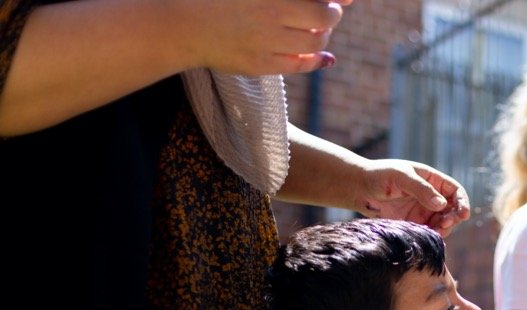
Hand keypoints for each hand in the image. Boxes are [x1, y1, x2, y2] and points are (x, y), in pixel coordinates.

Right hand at [183, 0, 354, 75]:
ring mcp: (264, 39)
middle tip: (327, 10)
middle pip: (324, 15)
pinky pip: (301, 65)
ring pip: (316, 40)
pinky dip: (317, 58)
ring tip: (314, 27)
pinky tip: (323, 54)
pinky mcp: (259, 64)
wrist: (177, 23)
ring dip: (323, 33)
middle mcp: (268, 10)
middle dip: (331, 12)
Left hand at [354, 160, 471, 235]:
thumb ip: (421, 189)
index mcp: (432, 180)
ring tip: (434, 232)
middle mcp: (431, 197)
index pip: (455, 191)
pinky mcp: (415, 224)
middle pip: (453, 210)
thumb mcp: (401, 177)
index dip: (463, 202)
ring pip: (443, 224)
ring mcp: (424, 211)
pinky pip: (429, 233)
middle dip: (453, 218)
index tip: (463, 214)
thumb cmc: (380, 176)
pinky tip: (426, 237)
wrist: (360, 189)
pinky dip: (432, 236)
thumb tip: (442, 204)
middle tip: (444, 224)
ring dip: (443, 229)